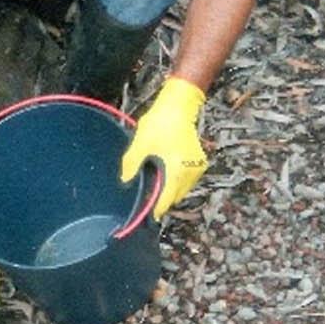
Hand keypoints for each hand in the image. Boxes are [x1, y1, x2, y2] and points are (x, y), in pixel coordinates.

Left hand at [120, 77, 207, 219]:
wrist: (179, 106)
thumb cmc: (159, 123)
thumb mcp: (140, 144)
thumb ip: (131, 166)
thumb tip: (125, 183)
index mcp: (175, 171)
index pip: (165, 201)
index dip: (154, 210)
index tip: (144, 217)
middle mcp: (189, 173)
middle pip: (174, 197)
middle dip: (160, 200)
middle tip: (145, 197)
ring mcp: (197, 168)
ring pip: (181, 190)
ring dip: (169, 190)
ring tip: (154, 183)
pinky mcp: (199, 163)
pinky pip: (186, 181)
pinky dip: (176, 181)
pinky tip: (164, 174)